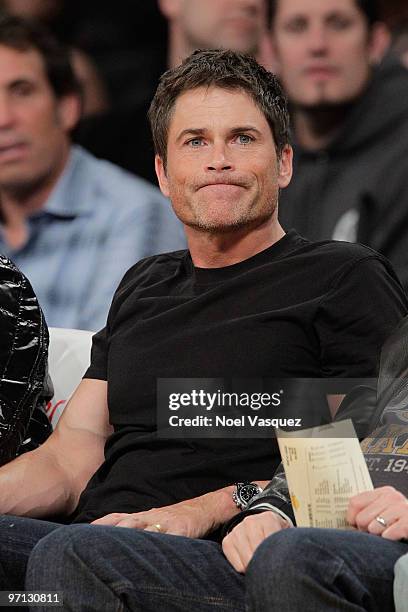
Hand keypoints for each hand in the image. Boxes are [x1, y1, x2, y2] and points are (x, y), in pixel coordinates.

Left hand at [91, 487, 234, 538]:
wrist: (204, 509)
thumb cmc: (178, 519)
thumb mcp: (155, 521)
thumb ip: (139, 529)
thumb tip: (119, 541)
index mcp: (143, 516)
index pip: (116, 518)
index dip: (99, 524)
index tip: (81, 531)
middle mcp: (150, 517)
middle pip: (125, 522)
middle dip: (108, 530)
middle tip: (91, 541)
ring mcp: (164, 523)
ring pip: (142, 527)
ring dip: (127, 534)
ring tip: (112, 545)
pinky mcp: (179, 530)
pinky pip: (166, 538)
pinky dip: (157, 543)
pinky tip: (149, 554)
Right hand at [222, 511, 289, 573]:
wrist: (259, 522)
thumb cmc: (275, 533)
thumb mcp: (285, 533)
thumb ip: (288, 543)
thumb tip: (289, 558)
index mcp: (268, 519)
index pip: (272, 545)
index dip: (276, 560)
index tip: (280, 566)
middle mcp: (250, 522)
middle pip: (258, 555)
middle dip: (265, 565)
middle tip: (271, 569)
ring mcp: (237, 531)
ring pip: (247, 562)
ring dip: (254, 568)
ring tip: (261, 565)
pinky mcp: (227, 541)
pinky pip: (237, 565)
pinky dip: (245, 569)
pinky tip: (251, 563)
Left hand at [347, 486, 407, 540]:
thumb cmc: (401, 523)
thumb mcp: (385, 512)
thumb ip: (368, 510)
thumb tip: (349, 519)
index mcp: (384, 492)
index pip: (355, 502)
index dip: (352, 517)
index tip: (355, 524)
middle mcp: (393, 497)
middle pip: (361, 518)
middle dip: (365, 530)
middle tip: (376, 532)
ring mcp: (402, 509)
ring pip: (373, 528)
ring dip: (378, 536)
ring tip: (387, 534)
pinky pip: (387, 534)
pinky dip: (388, 539)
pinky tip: (393, 537)